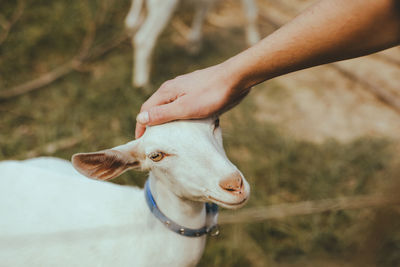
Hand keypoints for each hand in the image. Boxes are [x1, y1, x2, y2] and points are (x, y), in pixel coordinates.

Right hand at [135, 63, 249, 137]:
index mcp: (167, 91)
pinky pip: (183, 106)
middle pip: (157, 107)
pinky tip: (187, 126)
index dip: (141, 126)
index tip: (140, 141)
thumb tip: (140, 118)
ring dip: (167, 120)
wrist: (236, 79)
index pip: (146, 109)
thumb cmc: (211, 94)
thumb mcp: (184, 108)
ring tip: (169, 137)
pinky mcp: (198, 92)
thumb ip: (162, 113)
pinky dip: (180, 117)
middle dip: (152, 123)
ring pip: (171, 107)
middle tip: (153, 141)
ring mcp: (186, 89)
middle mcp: (174, 88)